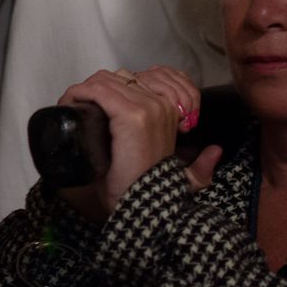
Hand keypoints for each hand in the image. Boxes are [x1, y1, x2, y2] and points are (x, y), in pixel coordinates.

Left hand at [54, 66, 220, 219]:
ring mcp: (149, 108)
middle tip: (75, 105)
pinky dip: (80, 93)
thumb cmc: (149, 192)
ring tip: (71, 106)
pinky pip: (100, 90)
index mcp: (171, 112)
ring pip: (106, 81)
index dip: (107, 87)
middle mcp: (162, 105)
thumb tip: (215, 151)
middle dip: (93, 87)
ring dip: (83, 90)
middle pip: (117, 77)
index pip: (135, 78)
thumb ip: (201, 168)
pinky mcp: (133, 116)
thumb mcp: (183, 178)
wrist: (145, 210)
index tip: (88, 104)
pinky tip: (71, 103)